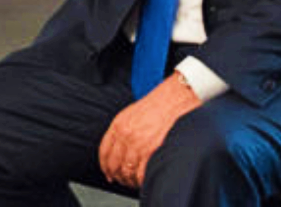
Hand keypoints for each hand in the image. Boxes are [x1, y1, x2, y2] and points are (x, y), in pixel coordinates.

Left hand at [98, 72, 201, 187]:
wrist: (176, 98)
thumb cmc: (158, 104)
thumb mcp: (132, 113)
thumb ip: (123, 129)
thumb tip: (119, 148)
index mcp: (119, 125)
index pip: (105, 151)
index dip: (105, 165)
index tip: (108, 172)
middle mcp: (126, 135)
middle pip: (114, 164)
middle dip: (116, 175)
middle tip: (121, 180)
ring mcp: (139, 144)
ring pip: (127, 171)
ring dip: (129, 180)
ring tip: (133, 182)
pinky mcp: (152, 151)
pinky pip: (141, 174)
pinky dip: (141, 180)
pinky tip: (144, 179)